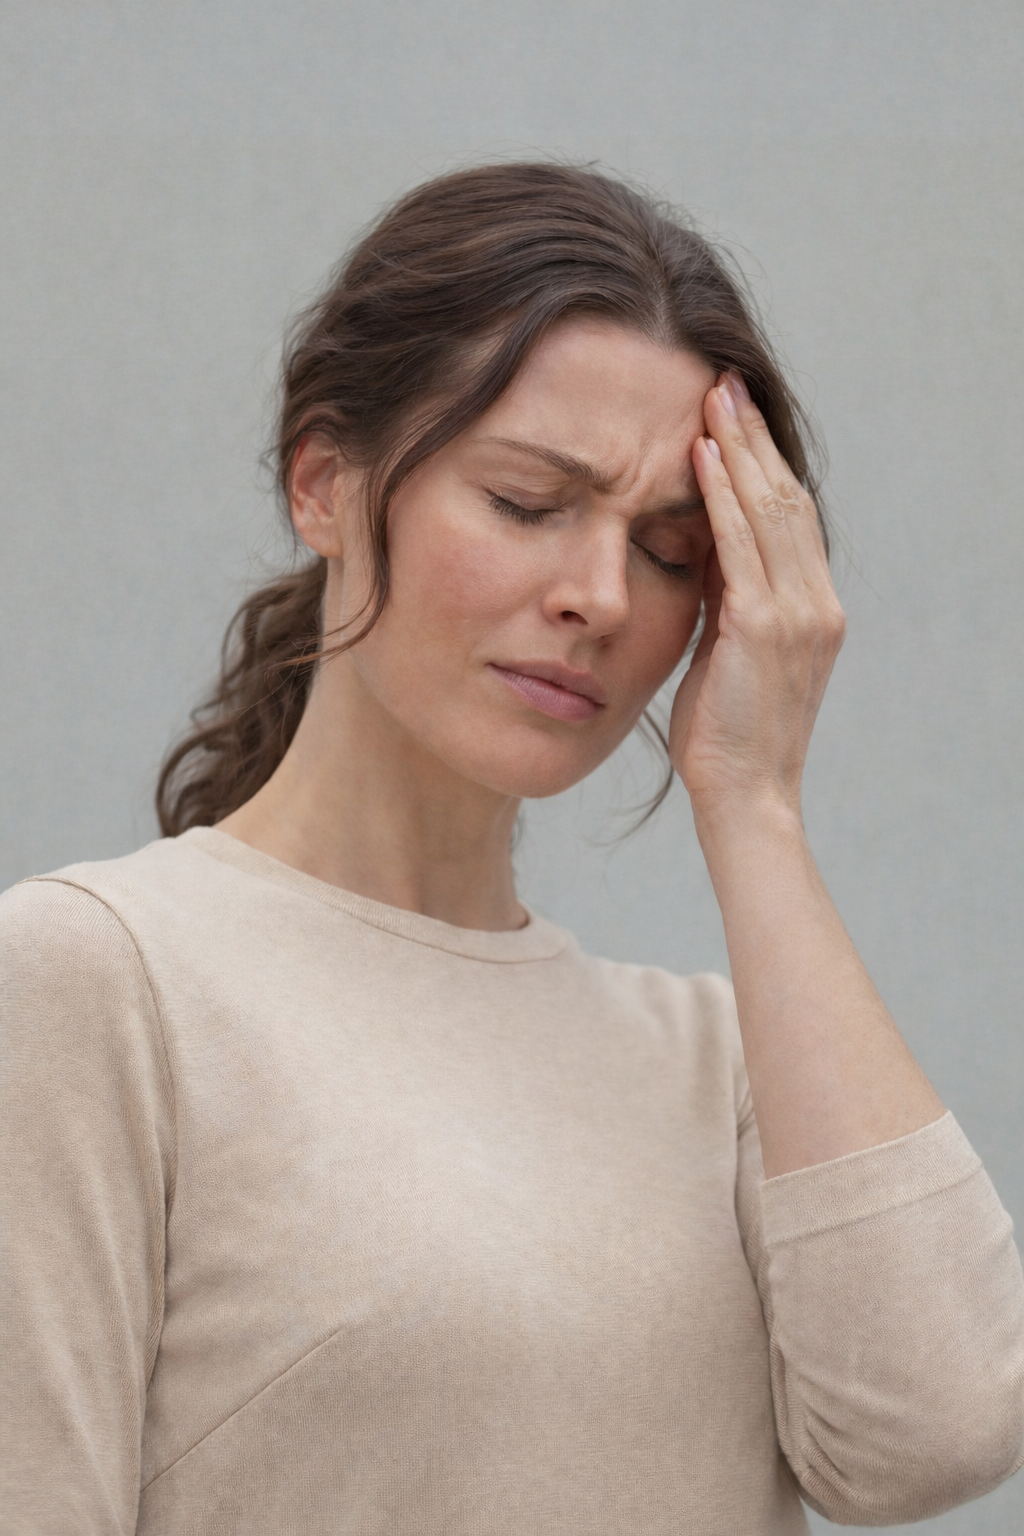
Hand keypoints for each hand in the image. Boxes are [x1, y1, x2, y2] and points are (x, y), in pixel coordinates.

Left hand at [668, 373, 845, 822]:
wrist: (746, 795)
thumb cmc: (727, 733)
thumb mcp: (728, 654)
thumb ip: (726, 599)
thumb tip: (701, 546)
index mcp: (814, 609)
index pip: (791, 517)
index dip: (765, 462)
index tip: (734, 416)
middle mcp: (817, 603)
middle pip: (787, 499)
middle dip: (753, 438)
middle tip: (723, 382)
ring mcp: (797, 613)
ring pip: (770, 510)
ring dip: (738, 449)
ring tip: (712, 398)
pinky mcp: (764, 626)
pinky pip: (741, 545)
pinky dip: (721, 496)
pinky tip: (699, 456)